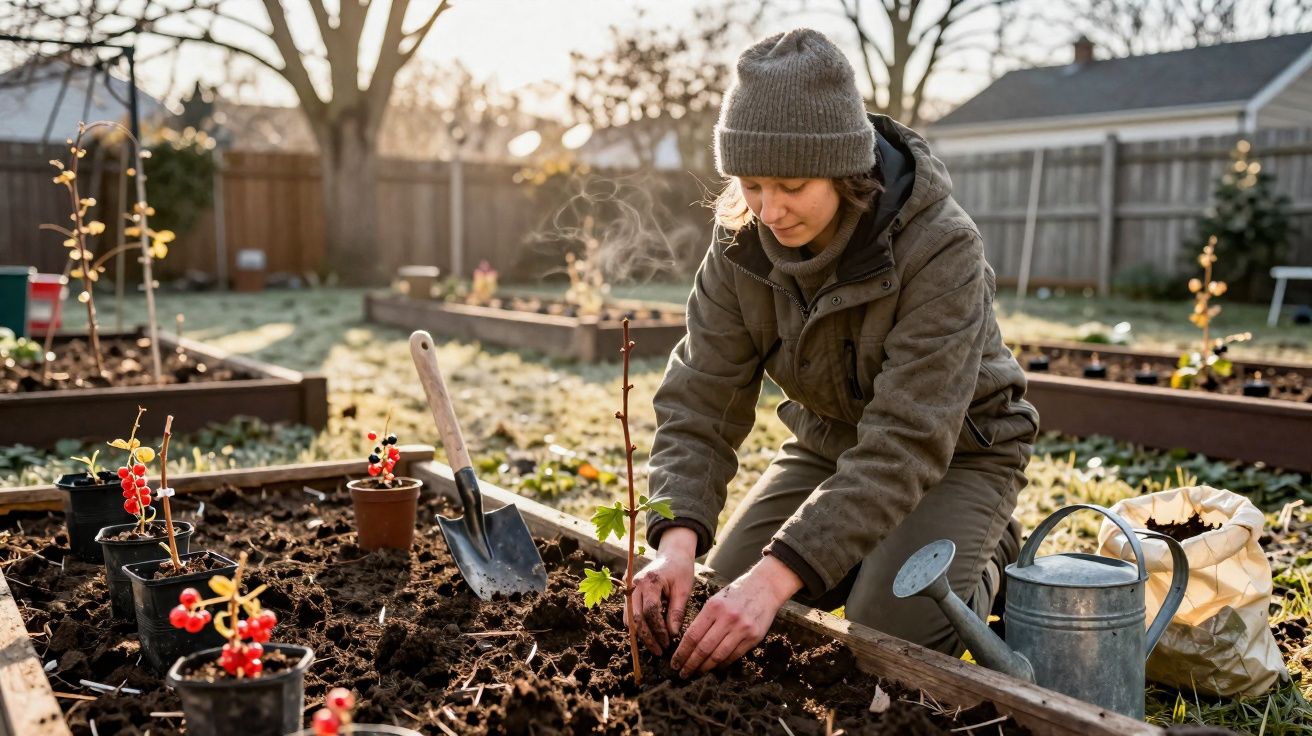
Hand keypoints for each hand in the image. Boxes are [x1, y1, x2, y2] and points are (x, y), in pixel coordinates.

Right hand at [627, 527, 696, 655]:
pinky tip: (649, 635)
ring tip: (654, 646)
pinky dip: (637, 626)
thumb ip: (677, 611)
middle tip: (659, 651)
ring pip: (629, 618)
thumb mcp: (683, 589)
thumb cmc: (681, 570)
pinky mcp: (628, 592)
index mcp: (650, 581)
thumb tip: (673, 634)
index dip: (659, 630)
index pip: (651, 611)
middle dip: (647, 637)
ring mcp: (629, 587)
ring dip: (640, 634)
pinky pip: (629, 613)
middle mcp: (635, 584)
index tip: (668, 643)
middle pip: (636, 617)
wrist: (672, 554)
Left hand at [671, 556, 801, 677]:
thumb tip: (689, 643)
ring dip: (705, 667)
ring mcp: (742, 629)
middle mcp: (728, 619)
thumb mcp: (716, 599)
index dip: (682, 652)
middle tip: (682, 673)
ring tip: (697, 672)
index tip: (674, 662)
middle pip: (703, 648)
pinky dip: (722, 663)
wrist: (766, 587)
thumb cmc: (737, 592)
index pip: (692, 635)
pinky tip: (715, 666)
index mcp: (714, 607)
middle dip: (690, 664)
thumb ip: (704, 619)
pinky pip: (734, 656)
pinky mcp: (754, 637)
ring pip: (718, 655)